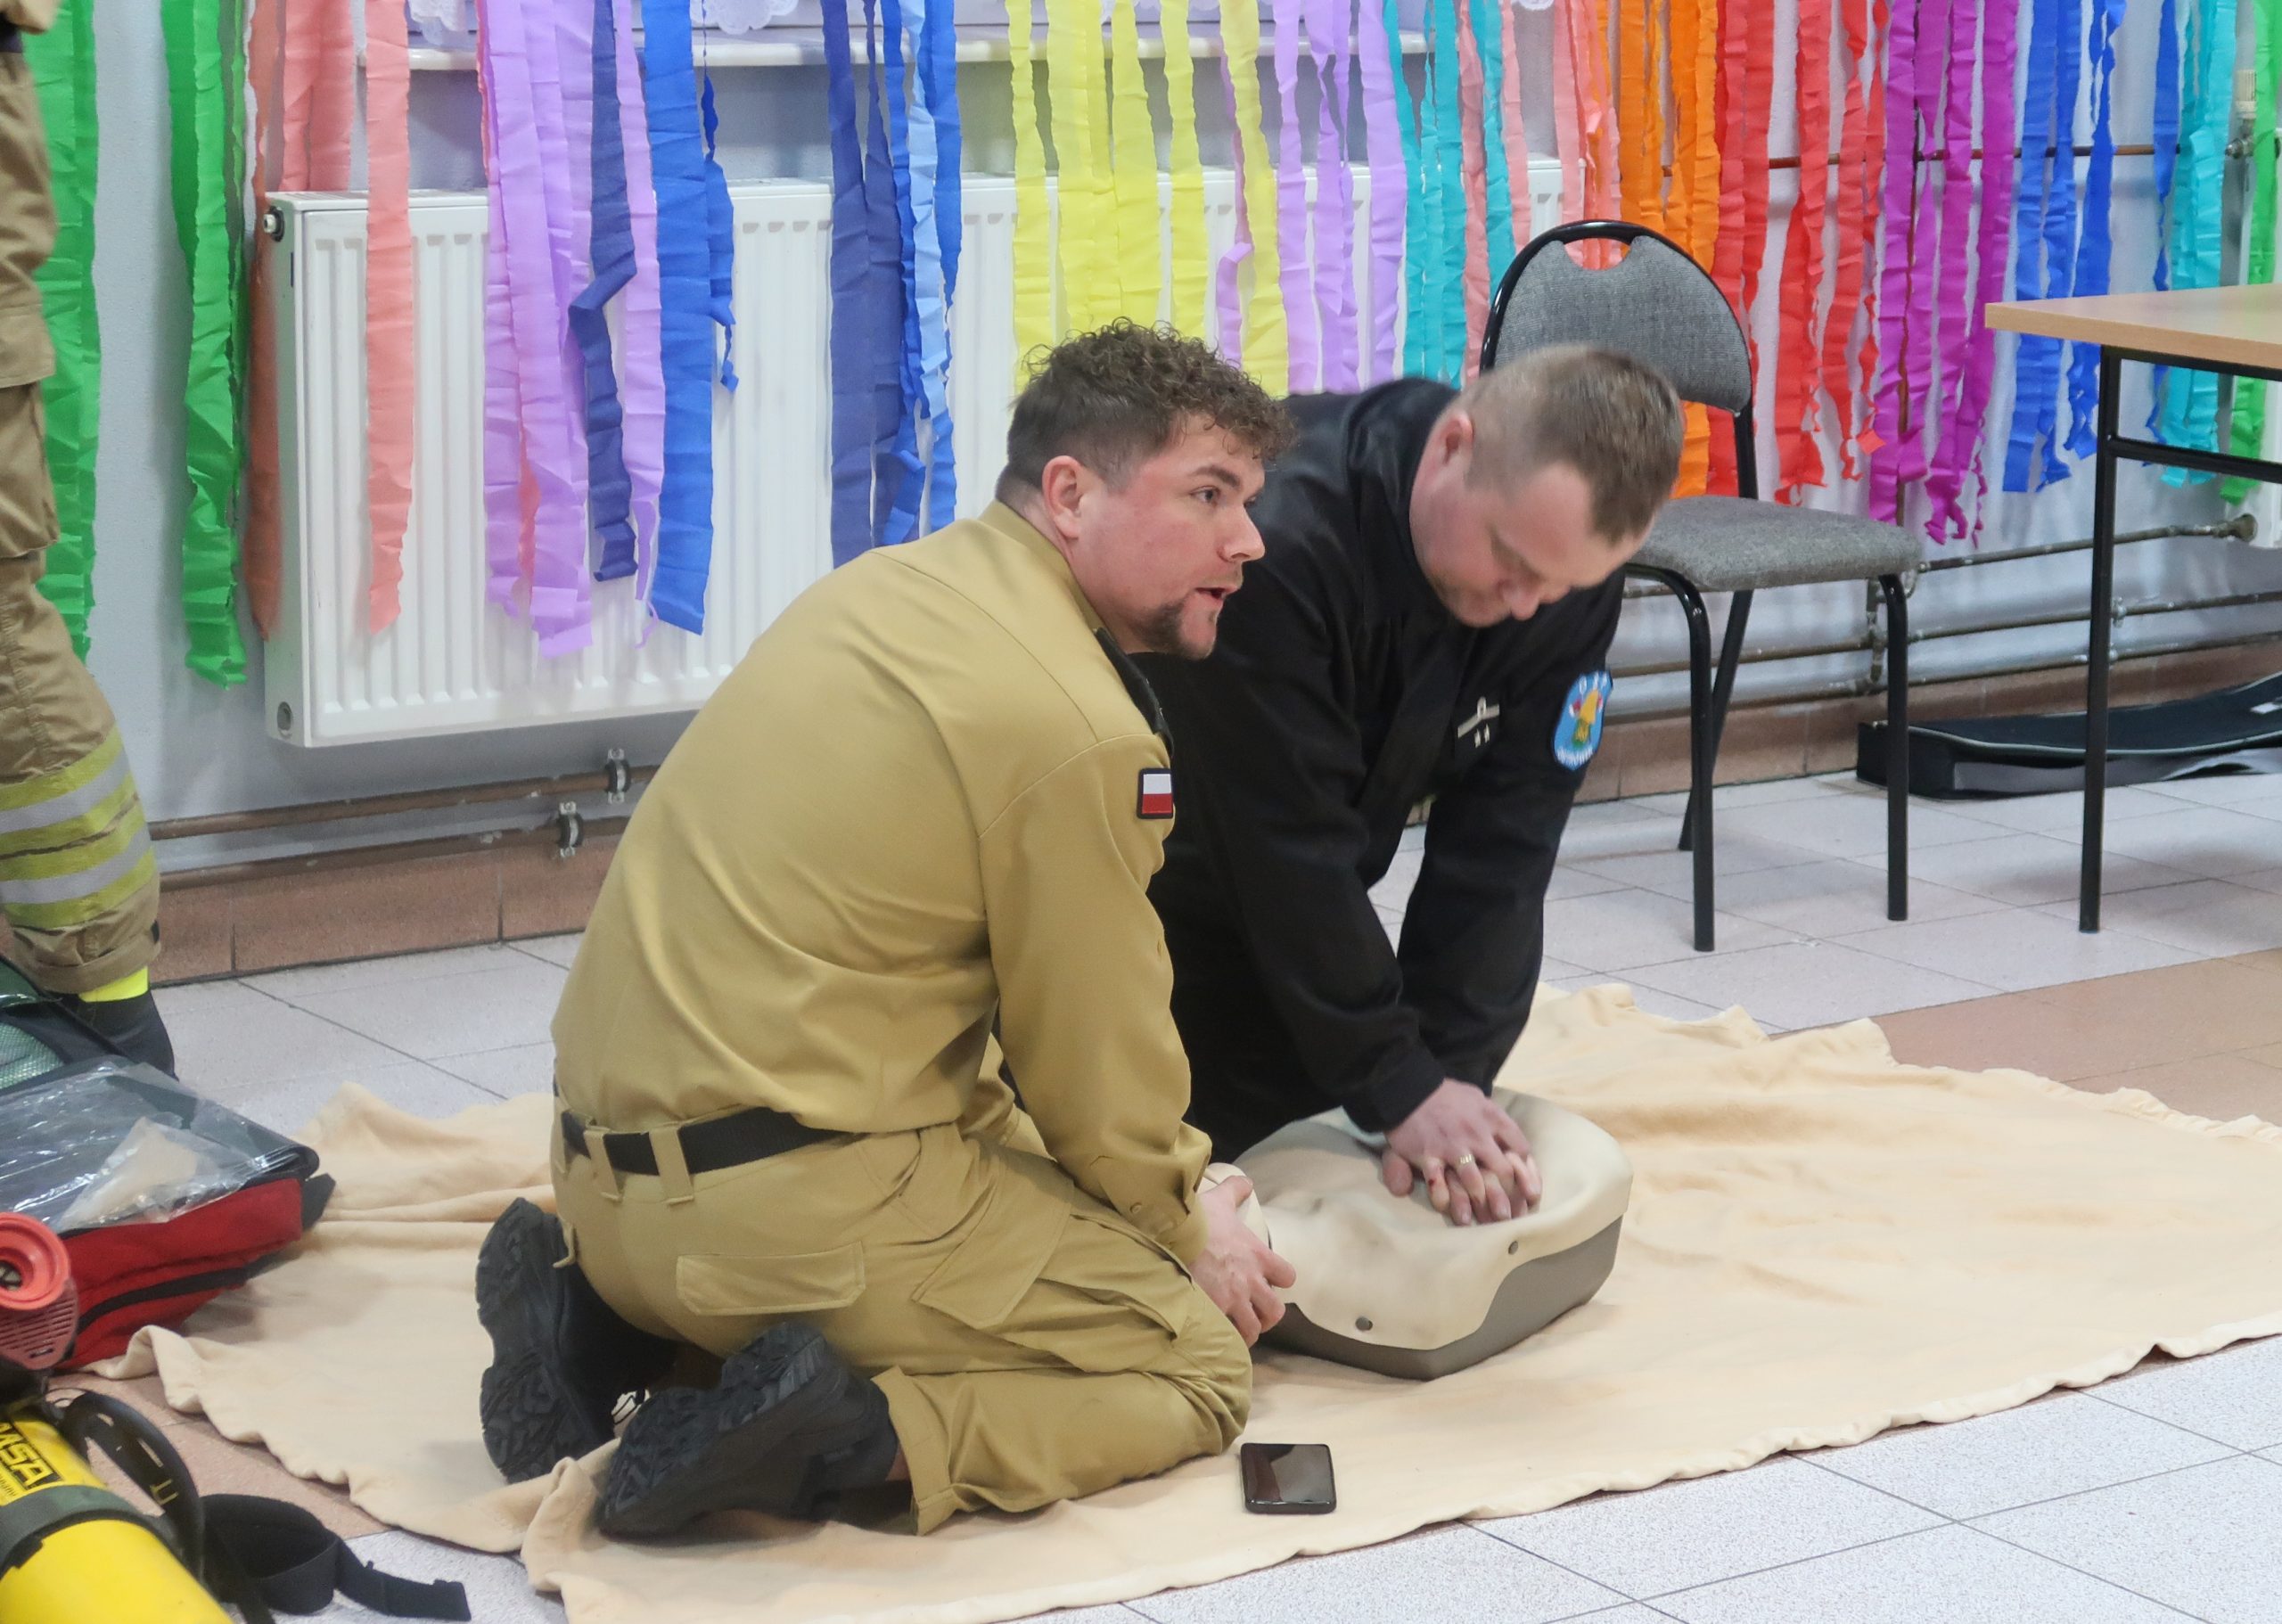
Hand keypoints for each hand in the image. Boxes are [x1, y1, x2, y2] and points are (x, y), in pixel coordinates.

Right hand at [1188, 1176, 1297, 1346]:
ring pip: (1253, 1328)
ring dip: (1246, 1331)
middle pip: (1275, 1311)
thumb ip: (1236, 1190)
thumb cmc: (1199, 1217)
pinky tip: (1215, 1334)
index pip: (1288, 1276)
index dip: (1279, 1281)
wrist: (1175, 1233)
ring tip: (1236, 1330)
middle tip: (1255, 1315)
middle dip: (1267, 1316)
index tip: (1267, 1282)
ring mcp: (1233, 1298)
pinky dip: (1223, 1337)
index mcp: (1258, 1256)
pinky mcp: (1214, 1310)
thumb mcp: (1221, 1199)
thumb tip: (1246, 1181)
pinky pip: (1226, 1334)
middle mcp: (1251, 1281)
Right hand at [1382, 1080, 1540, 1226]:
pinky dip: (1444, 1197)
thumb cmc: (1449, 1096)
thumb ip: (1498, 1121)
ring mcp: (1453, 1145)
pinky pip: (1438, 1181)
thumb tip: (1518, 1149)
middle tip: (1514, 1216)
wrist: (1413, 1086)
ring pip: (1474, 1179)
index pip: (1521, 1148)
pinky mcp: (1429, 1153)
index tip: (1531, 1192)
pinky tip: (1449, 1209)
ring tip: (1489, 1222)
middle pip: (1503, 1170)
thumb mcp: (1479, 1099)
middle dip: (1511, 1196)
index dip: (1528, 1172)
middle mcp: (1477, 1134)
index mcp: (1493, 1118)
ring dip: (1483, 1202)